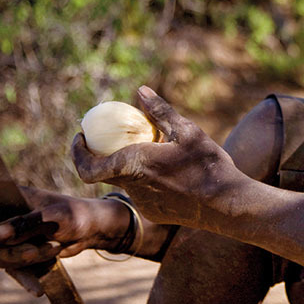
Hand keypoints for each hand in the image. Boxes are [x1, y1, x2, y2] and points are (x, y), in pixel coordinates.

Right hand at [0, 186, 129, 271]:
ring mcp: (12, 238)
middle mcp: (5, 219)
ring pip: (2, 258)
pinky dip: (27, 279)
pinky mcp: (22, 254)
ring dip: (25, 260)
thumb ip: (22, 225)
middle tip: (34, 252)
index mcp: (8, 199)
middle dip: (11, 250)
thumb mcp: (50, 217)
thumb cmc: (73, 214)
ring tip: (53, 249)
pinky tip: (37, 290)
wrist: (92, 228)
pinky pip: (16, 270)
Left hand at [71, 86, 239, 228]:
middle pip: (105, 172)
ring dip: (130, 166)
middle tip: (109, 137)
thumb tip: (141, 90)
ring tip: (150, 150)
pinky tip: (168, 171)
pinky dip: (146, 179)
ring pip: (127, 181)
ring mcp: (143, 203)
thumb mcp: (187, 131)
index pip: (87, 167)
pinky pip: (143, 192)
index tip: (80, 138)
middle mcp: (132, 187)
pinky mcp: (154, 213)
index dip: (77, 154)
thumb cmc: (207, 164)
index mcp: (134, 164)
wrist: (226, 203)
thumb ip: (160, 111)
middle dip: (102, 154)